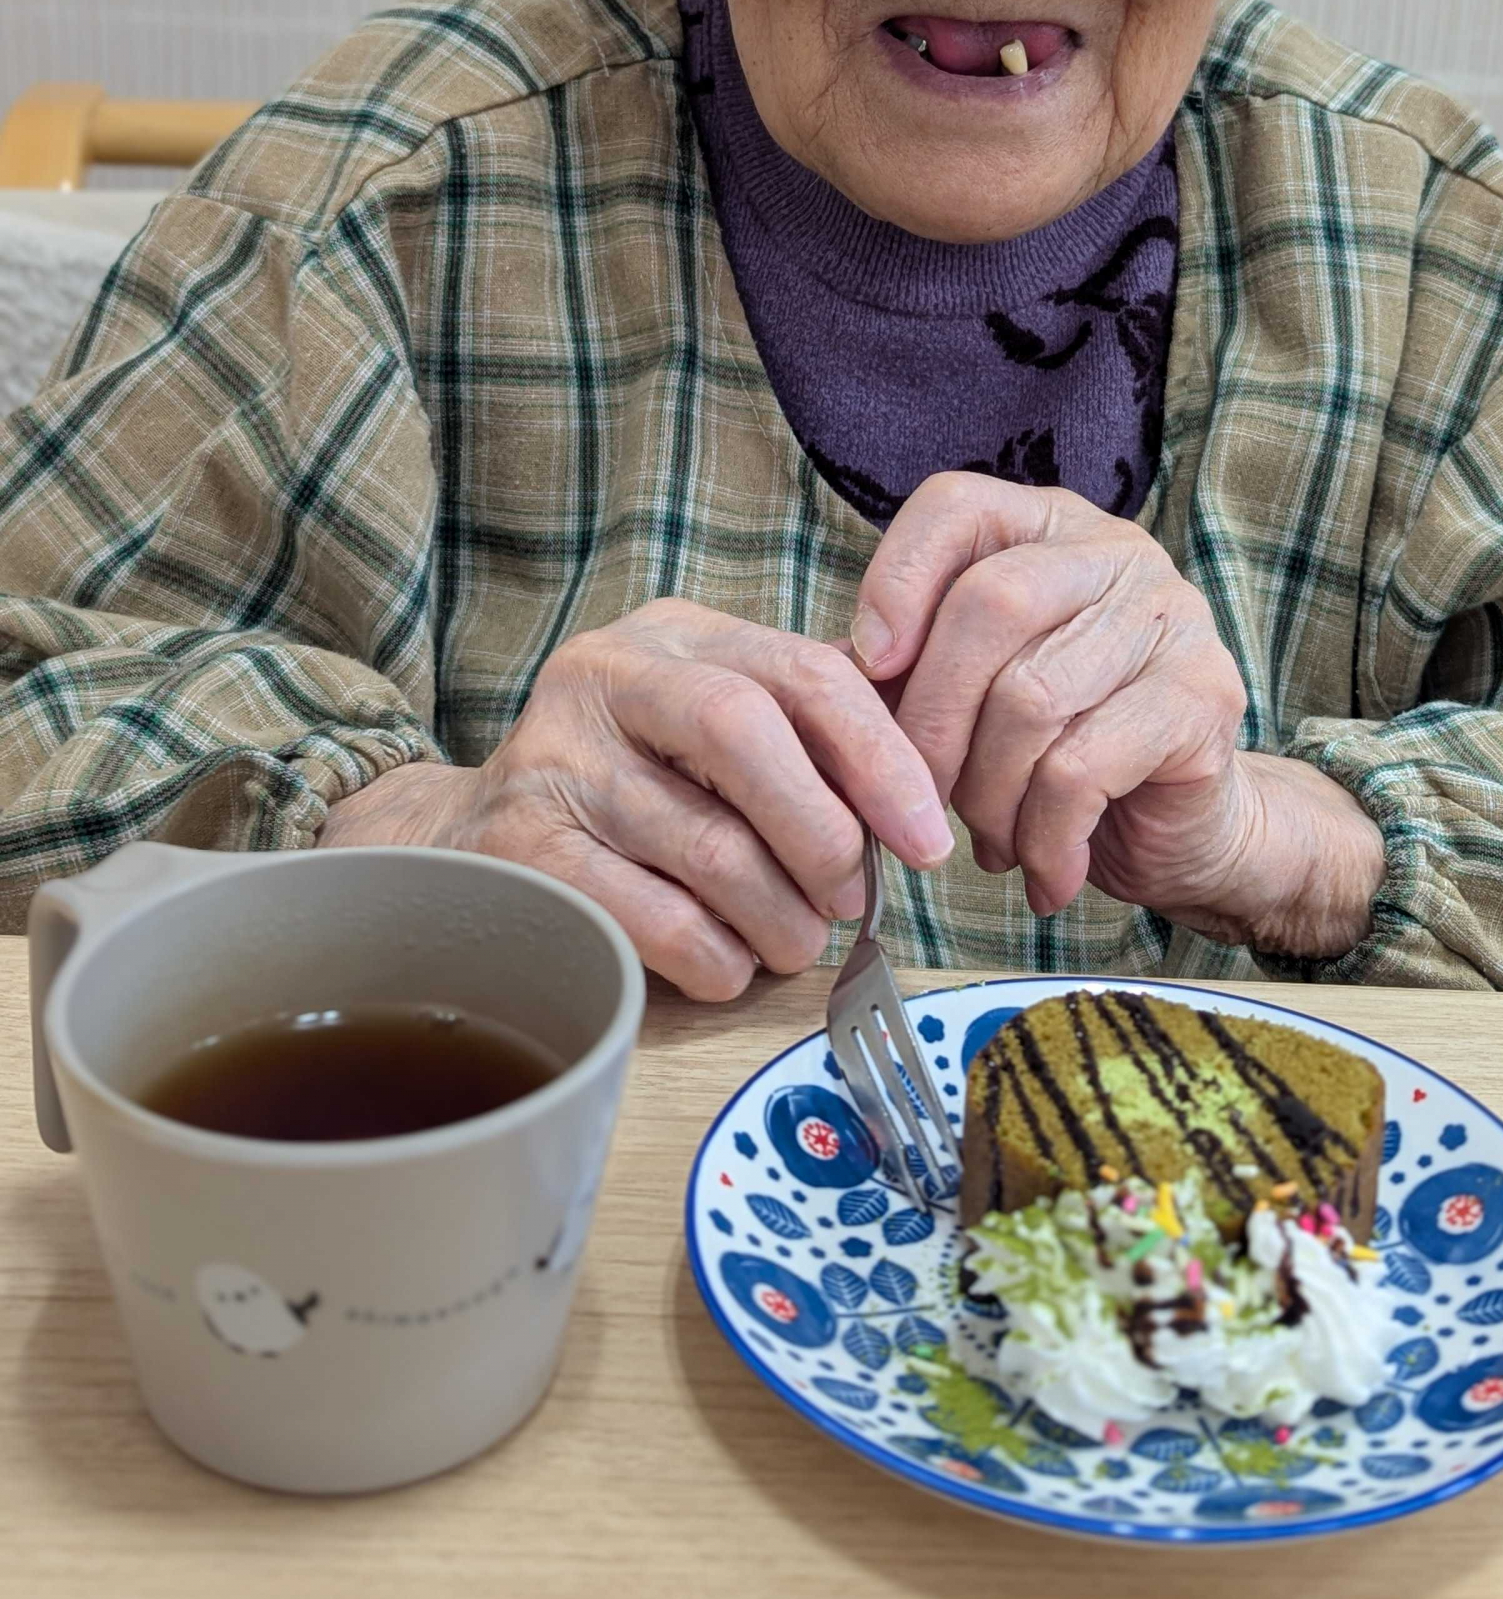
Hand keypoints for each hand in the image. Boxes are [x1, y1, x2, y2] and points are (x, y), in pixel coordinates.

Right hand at [319, 601, 951, 1000]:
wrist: (473, 840)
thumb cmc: (635, 784)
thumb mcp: (715, 720)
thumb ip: (812, 727)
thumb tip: (933, 772)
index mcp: (678, 636)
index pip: (804, 671)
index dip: (880, 756)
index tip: (928, 837)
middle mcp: (607, 676)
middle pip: (746, 733)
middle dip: (825, 832)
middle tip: (854, 897)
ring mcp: (555, 760)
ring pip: (710, 847)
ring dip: (780, 916)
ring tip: (796, 940)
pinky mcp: (525, 851)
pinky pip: (657, 920)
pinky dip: (718, 958)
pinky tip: (730, 963)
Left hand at [849, 474, 1382, 953]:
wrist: (1182, 831)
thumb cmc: (1056, 755)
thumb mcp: (966, 700)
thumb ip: (904, 672)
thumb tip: (829, 672)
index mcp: (1047, 527)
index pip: (956, 506)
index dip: (896, 580)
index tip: (868, 669)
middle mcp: (1115, 553)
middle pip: (988, 603)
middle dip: (932, 720)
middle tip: (917, 802)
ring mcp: (1170, 617)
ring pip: (1032, 696)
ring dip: (988, 795)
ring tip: (989, 843)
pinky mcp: (1204, 696)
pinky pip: (1083, 766)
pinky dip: (1043, 835)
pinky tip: (1042, 870)